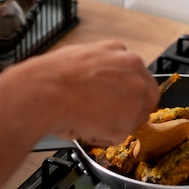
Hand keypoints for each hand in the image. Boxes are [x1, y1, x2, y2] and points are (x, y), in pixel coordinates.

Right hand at [0, 39, 160, 188]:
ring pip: (133, 117)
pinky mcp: (128, 120)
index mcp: (119, 51)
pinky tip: (84, 126)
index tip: (113, 100)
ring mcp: (135, 96)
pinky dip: (102, 137)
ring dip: (113, 123)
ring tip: (86, 119)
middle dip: (127, 109)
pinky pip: (119, 136)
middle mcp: (134, 71)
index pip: (136, 75)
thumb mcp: (79, 58)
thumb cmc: (51, 76)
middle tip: (103, 116)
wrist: (44, 91)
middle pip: (144, 96)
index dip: (124, 92)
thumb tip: (98, 83)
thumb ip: (99, 68)